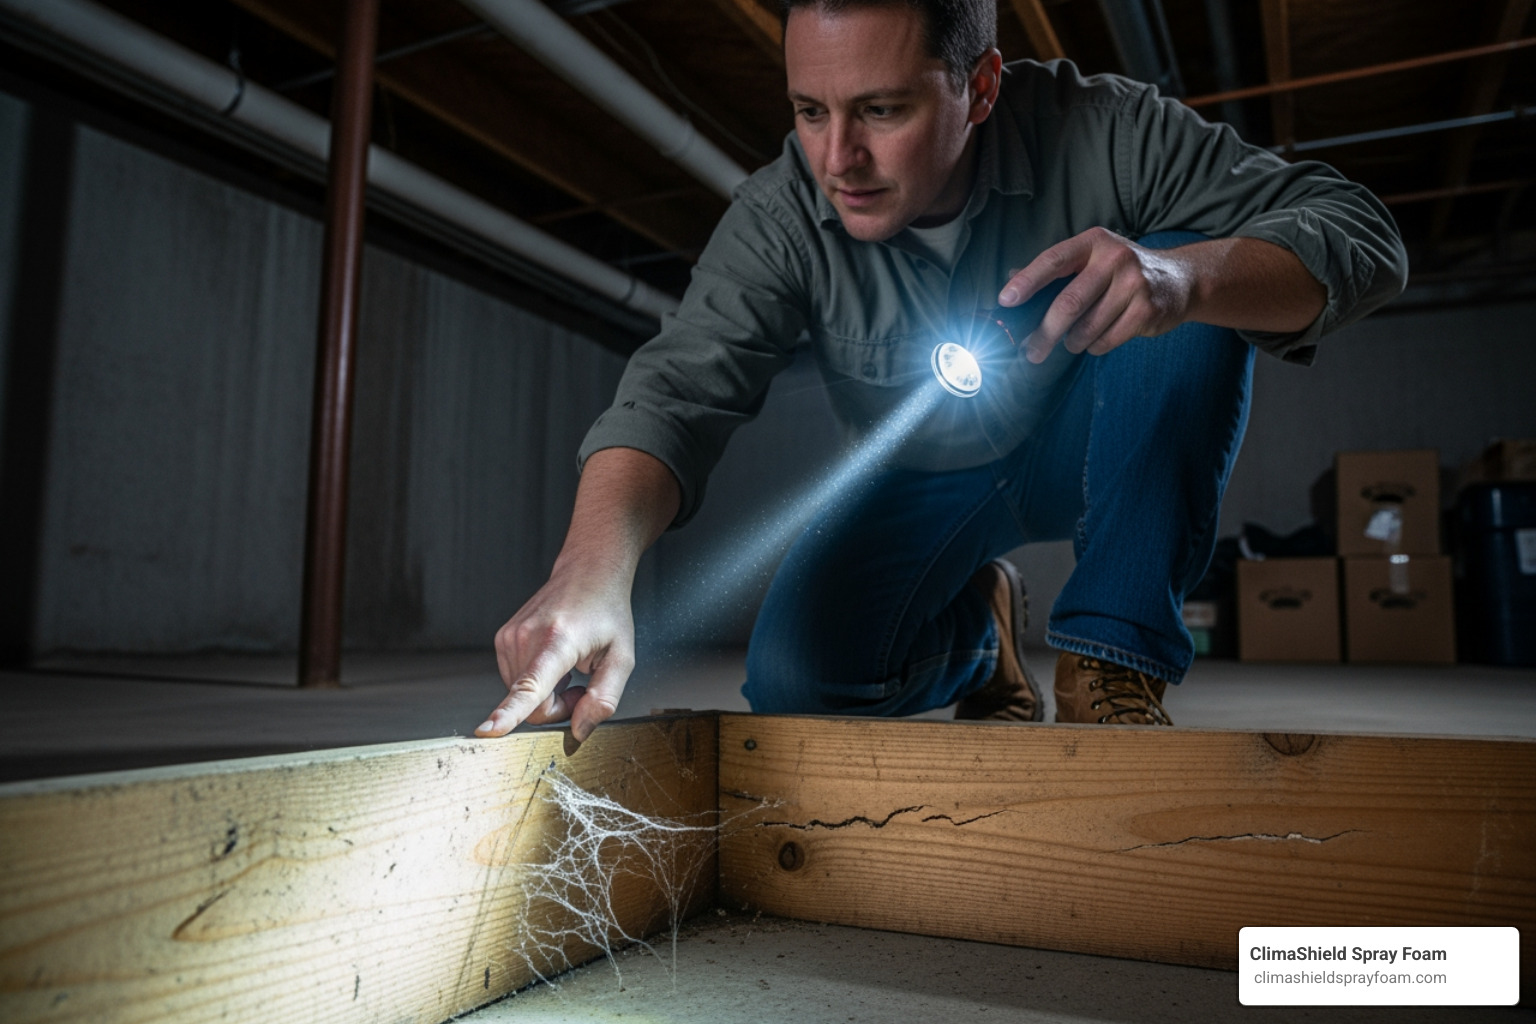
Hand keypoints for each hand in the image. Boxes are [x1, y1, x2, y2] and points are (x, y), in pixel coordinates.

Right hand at [476, 564, 635, 742]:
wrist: (587, 572)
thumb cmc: (607, 612)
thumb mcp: (621, 658)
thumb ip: (603, 699)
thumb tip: (578, 732)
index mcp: (559, 641)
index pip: (529, 686)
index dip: (509, 713)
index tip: (488, 730)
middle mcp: (527, 637)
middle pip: (532, 705)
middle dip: (558, 707)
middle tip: (581, 686)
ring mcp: (510, 637)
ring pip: (521, 698)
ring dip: (547, 695)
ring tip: (568, 668)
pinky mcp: (502, 639)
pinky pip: (516, 684)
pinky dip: (536, 683)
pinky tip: (553, 663)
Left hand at [998, 227, 1195, 363]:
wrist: (1180, 279)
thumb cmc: (1123, 270)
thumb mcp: (1093, 257)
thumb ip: (1056, 270)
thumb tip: (1010, 281)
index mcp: (1094, 242)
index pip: (1053, 261)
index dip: (1027, 281)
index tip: (1006, 301)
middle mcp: (1115, 258)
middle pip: (1068, 303)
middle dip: (1044, 333)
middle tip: (1031, 351)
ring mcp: (1134, 284)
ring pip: (1086, 328)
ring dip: (1072, 342)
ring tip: (1072, 341)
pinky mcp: (1147, 310)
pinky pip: (1105, 340)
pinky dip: (1094, 347)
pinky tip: (1097, 340)